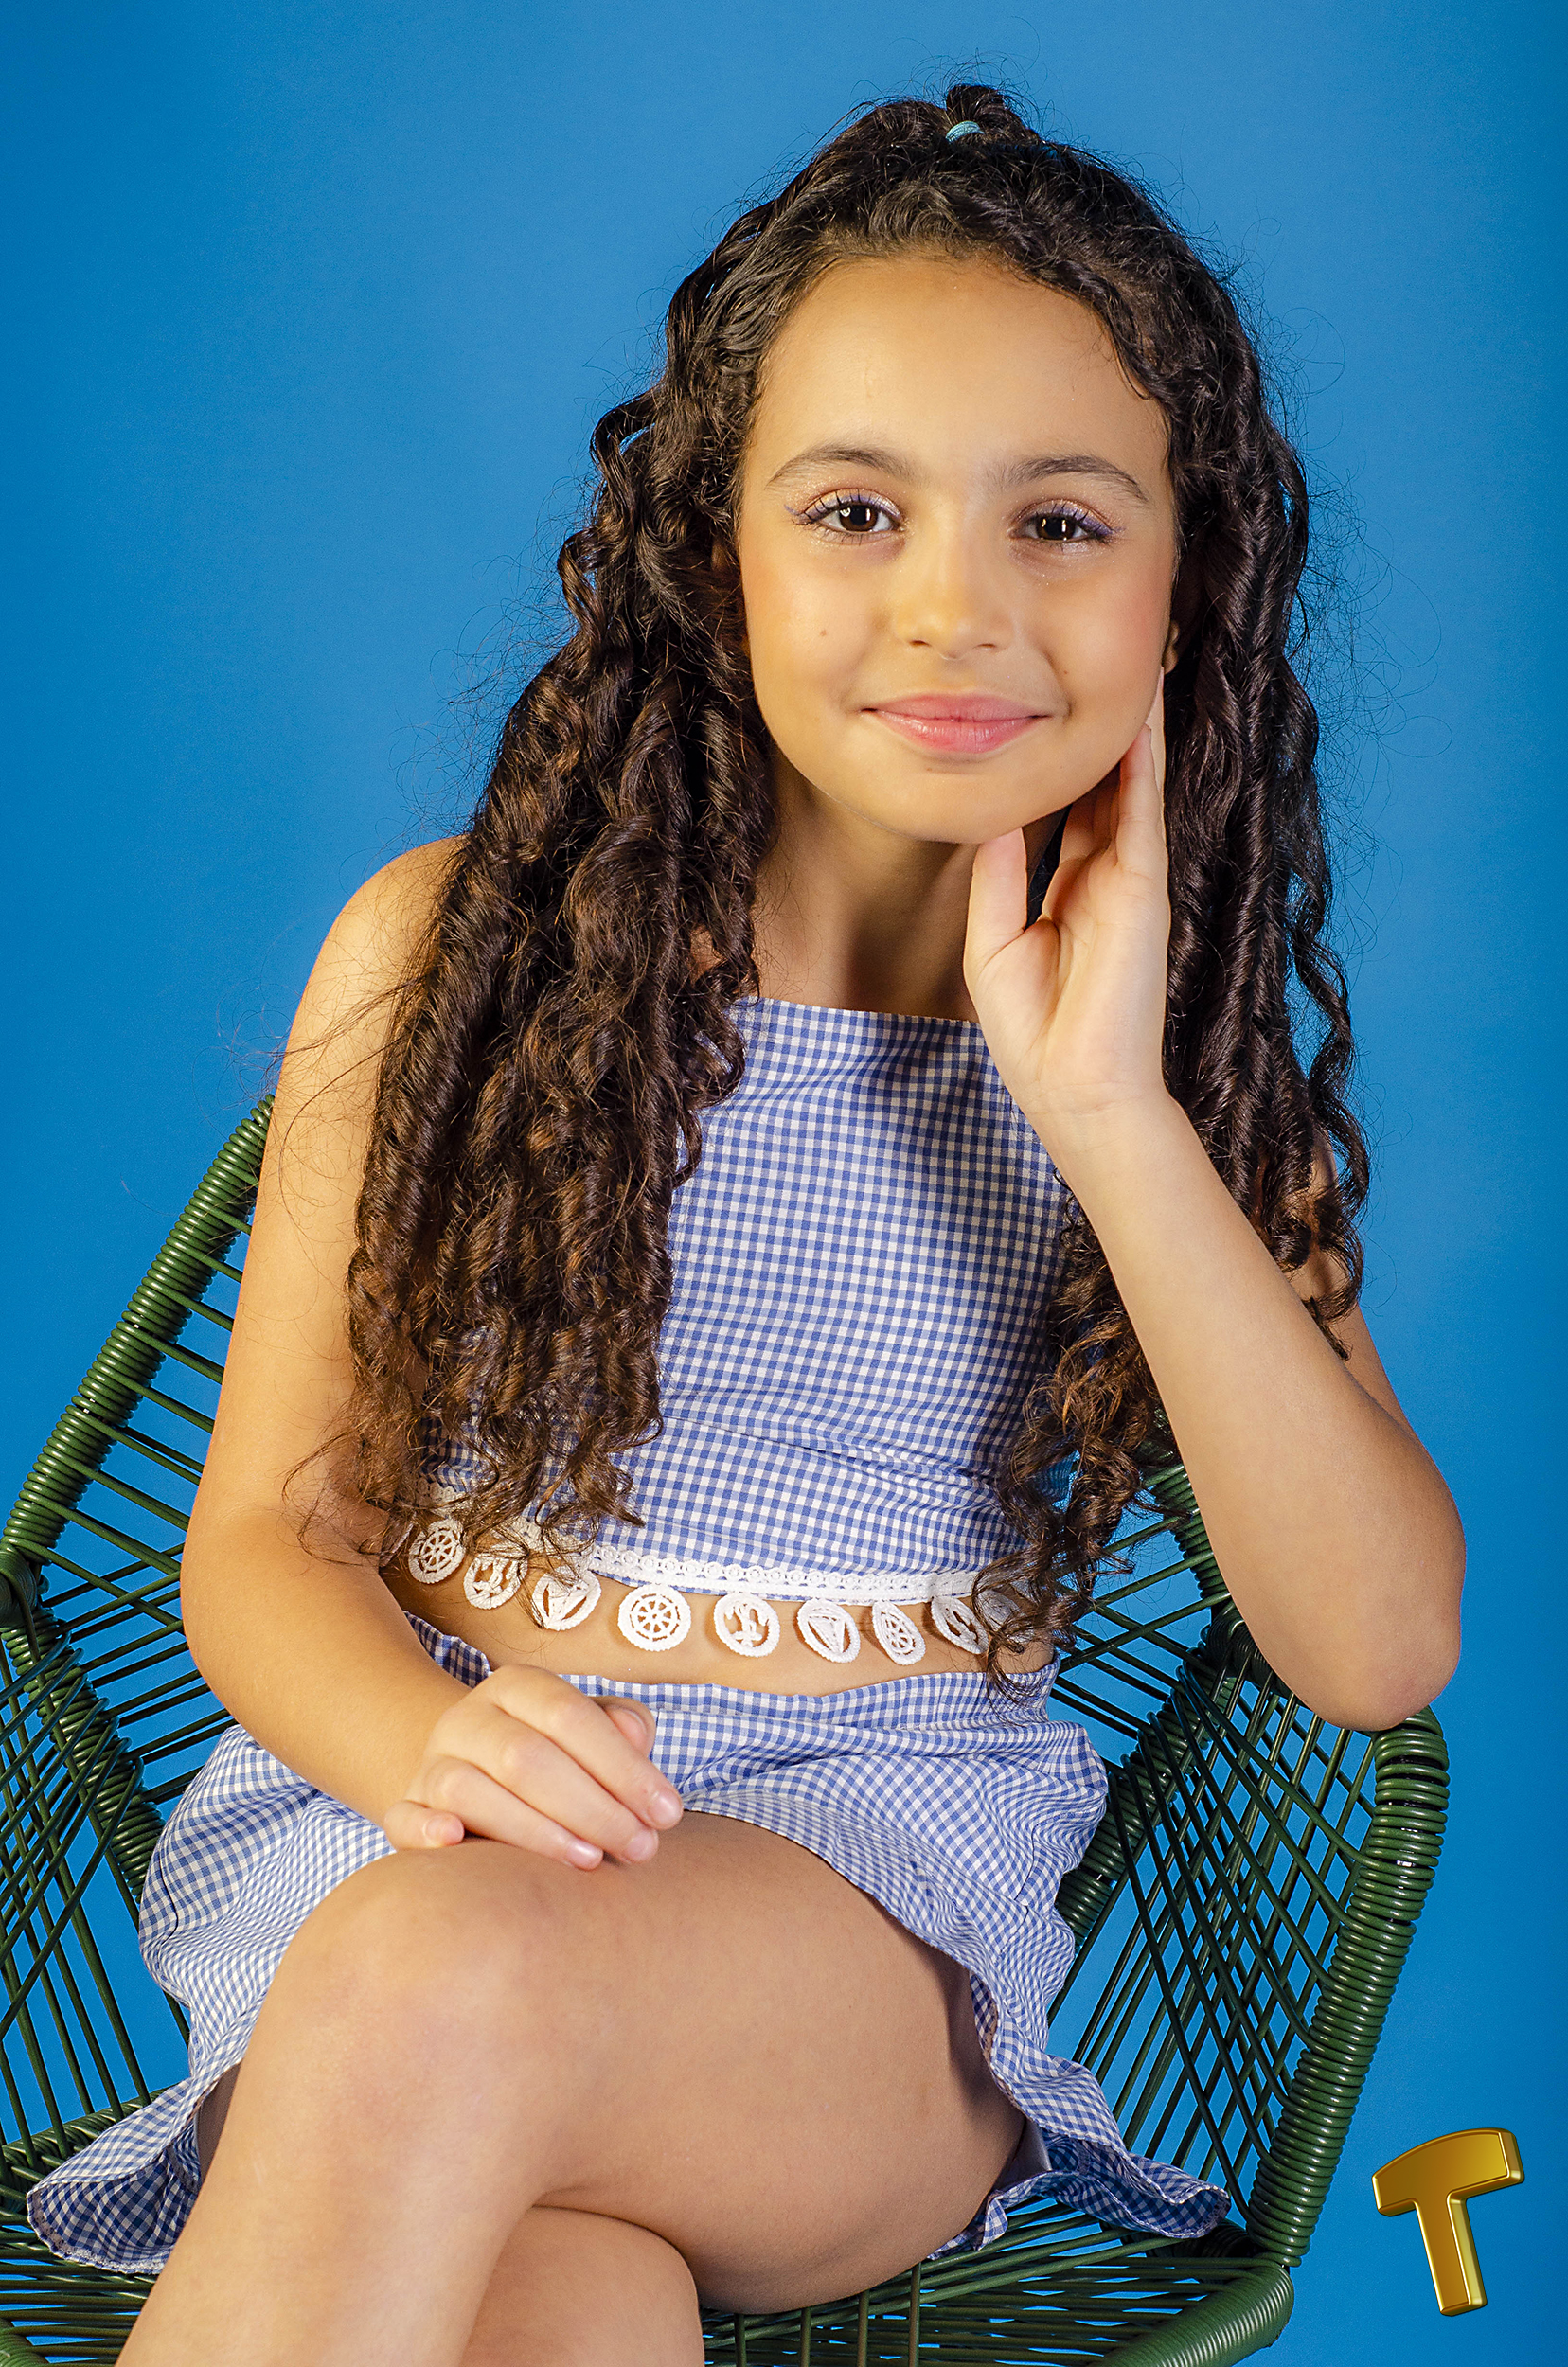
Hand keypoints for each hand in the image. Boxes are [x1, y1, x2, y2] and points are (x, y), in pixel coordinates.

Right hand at [381, 1666, 682, 1867]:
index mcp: (517, 1687)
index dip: (623, 1767)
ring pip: (470, 1790)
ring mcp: (432, 1764)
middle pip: (525, 1757)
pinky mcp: (406, 1809)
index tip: (667, 1814)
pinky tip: (457, 1843)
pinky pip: (403, 1819)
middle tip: (641, 1848)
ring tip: (589, 1861)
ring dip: (534, 1830)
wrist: (474, 1772)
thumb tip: (637, 1739)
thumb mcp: (592, 1730)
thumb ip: (622, 1726)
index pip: (570, 1716)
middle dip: (592, 1807)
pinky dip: (426, 1832)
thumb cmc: (556, 1757)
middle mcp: (468, 1719)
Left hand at [963, 678, 1172, 1159]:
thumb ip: (997, 876)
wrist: (1076, 1091)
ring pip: (1130, 783)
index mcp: (1067, 891)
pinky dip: (1145, 758)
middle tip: (1107, 662)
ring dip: (1135, 724)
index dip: (1065, 762)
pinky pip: (1141, 807)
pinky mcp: (1143, 885)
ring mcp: (1128, 877)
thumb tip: (995, 815)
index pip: (1067, 810)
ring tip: (1141, 660)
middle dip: (1105, 728)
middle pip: (1105, 784)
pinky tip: (1144, 711)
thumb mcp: (993, 945)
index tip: (1050, 708)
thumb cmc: (1034, 1033)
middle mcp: (1103, 876)